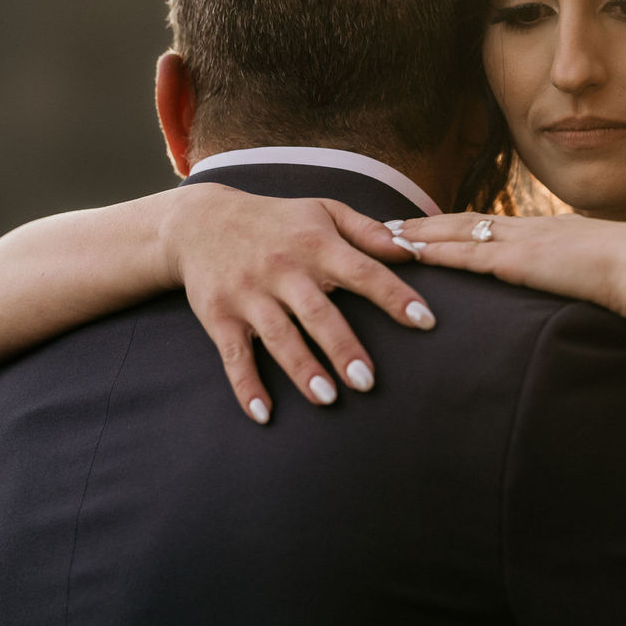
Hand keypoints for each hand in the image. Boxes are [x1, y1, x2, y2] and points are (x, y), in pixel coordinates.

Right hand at [160, 184, 435, 422]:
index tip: (426, 321)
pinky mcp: (219, 316)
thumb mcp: (324, 211)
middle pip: (316, 312)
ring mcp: (248, 294)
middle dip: (342, 347)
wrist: (199, 221)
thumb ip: (369, 231)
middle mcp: (283, 270)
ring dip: (301, 369)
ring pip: (278, 336)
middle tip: (367, 381)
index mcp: (316, 245)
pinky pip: (234, 356)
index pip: (363, 272)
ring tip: (327, 399)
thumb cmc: (278, 221)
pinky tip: (264, 414)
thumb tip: (414, 250)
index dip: (395, 296)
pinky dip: (246, 386)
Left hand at [390, 212, 625, 316]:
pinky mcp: (519, 260)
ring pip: (457, 231)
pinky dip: (431, 251)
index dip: (470, 226)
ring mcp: (527, 240)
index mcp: (563, 233)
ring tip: (385, 235)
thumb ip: (606, 285)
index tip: (444, 227)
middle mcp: (538, 229)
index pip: (505, 227)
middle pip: (470, 221)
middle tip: (394, 224)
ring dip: (420, 233)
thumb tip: (610, 300)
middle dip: (431, 223)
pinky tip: (405, 251)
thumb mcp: (624, 280)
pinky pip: (463, 252)